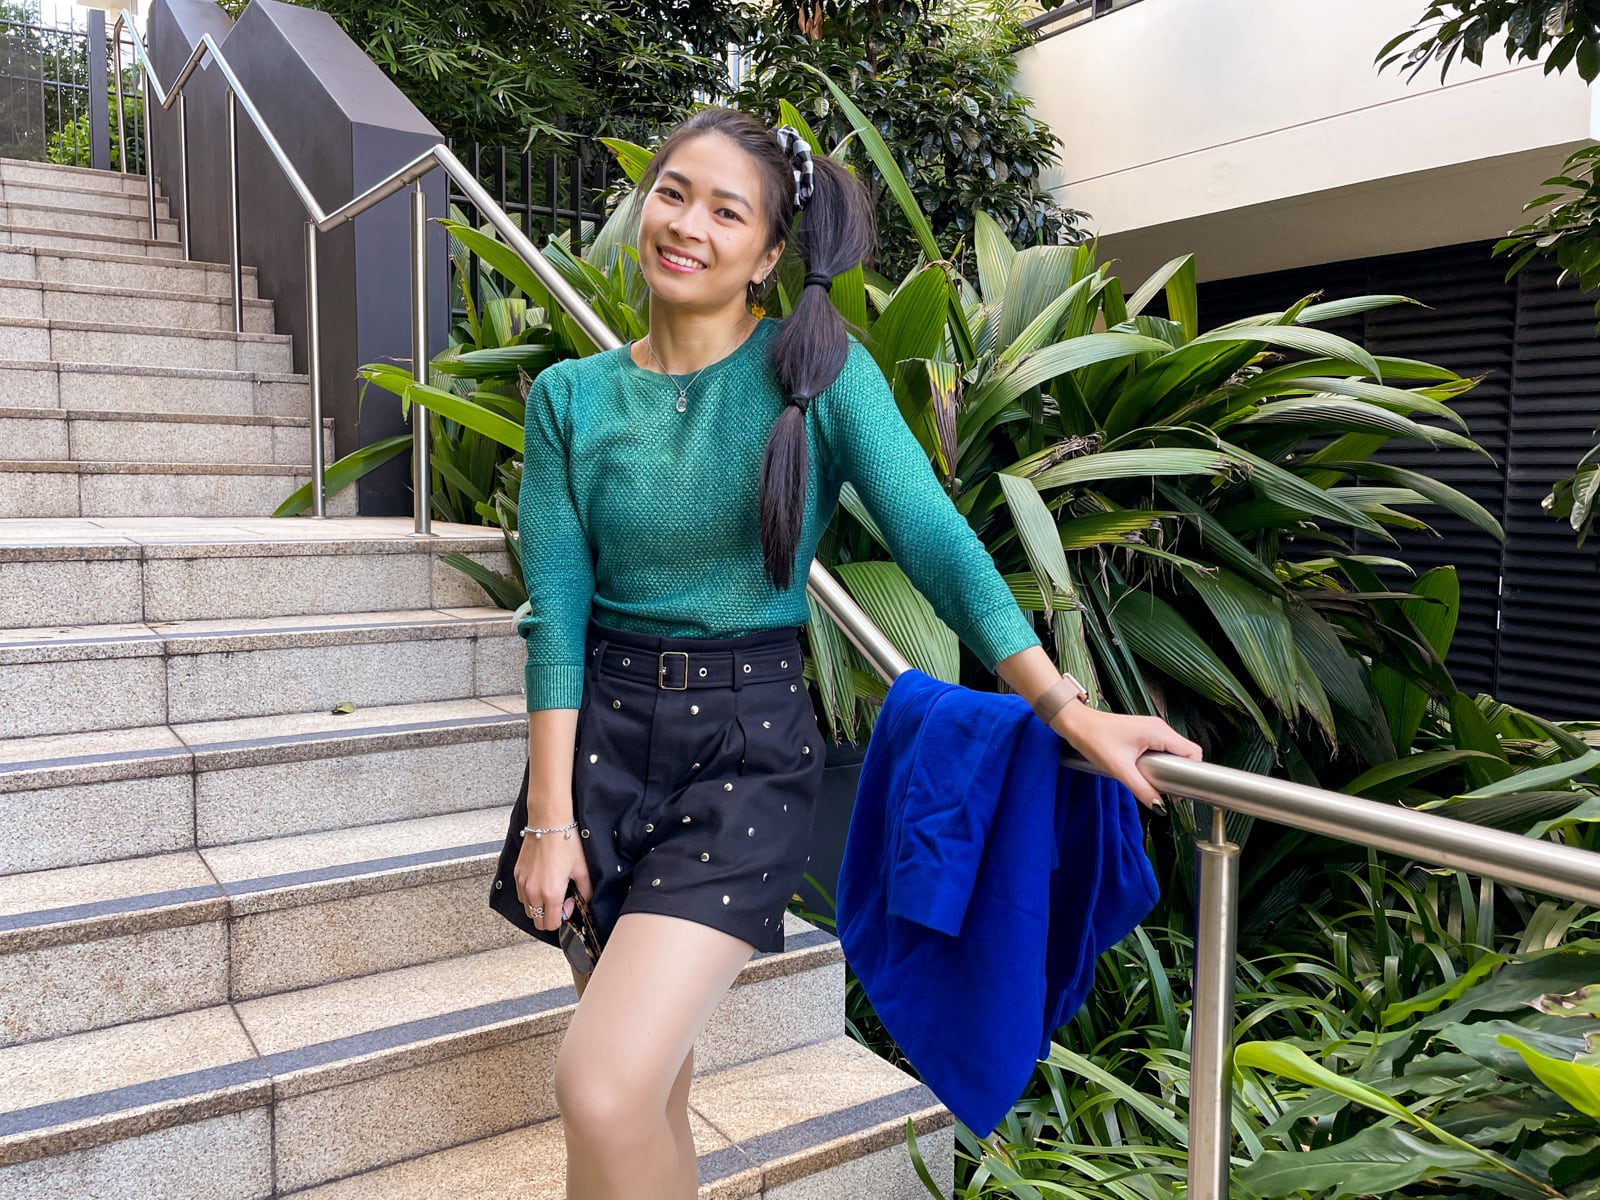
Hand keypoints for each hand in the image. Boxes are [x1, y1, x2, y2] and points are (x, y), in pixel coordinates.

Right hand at [513, 825, 591, 932]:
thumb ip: (585, 892)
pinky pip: (521, 896)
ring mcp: (522, 884)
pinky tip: (541, 881)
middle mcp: (533, 892)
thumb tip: (582, 903)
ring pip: (528, 910)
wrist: (548, 823)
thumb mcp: (582, 869)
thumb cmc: (565, 843)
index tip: (568, 903)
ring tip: (550, 889)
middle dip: (550, 916)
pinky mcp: (517, 875)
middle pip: (538, 922)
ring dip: (539, 906)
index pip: (551, 924)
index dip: (563, 918)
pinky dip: (530, 895)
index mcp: (551, 893)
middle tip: (560, 899)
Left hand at [1049, 702, 1201, 810]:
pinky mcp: (1143, 732)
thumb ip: (1142, 789)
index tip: (1182, 790)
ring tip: (1155, 781)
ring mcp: (1152, 728)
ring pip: (1173, 751)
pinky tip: (1147, 771)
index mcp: (1159, 732)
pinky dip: (1160, 761)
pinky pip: (1162, 748)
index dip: (1193, 772)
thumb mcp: (1120, 769)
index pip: (1193, 752)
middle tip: (1167, 789)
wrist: (1076, 723)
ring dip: (1169, 767)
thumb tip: (1160, 807)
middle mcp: (1159, 727)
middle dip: (1181, 772)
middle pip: (1185, 752)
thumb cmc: (1094, 739)